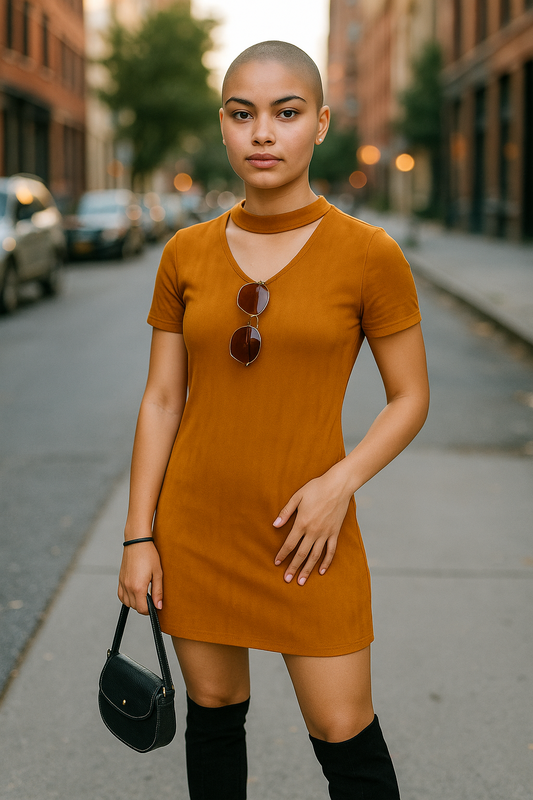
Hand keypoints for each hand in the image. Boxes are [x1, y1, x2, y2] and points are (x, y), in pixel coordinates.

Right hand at [118, 539, 162, 613]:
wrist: (137, 542)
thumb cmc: (149, 555)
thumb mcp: (158, 573)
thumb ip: (158, 592)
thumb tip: (158, 606)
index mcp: (138, 587)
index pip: (142, 609)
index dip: (150, 610)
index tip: (156, 606)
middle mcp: (128, 587)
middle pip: (135, 607)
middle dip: (144, 606)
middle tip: (152, 599)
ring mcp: (122, 583)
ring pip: (127, 602)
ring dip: (135, 602)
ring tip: (144, 595)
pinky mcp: (120, 579)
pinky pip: (121, 595)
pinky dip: (127, 597)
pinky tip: (135, 592)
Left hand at [273, 468, 351, 584]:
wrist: (338, 485)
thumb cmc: (316, 488)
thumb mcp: (297, 497)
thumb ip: (286, 512)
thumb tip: (275, 525)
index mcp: (302, 522)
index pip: (289, 543)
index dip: (282, 554)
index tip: (277, 563)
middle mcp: (313, 531)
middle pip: (301, 554)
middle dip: (293, 567)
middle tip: (287, 580)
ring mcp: (325, 533)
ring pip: (315, 556)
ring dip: (307, 569)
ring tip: (301, 581)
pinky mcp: (335, 533)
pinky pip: (330, 551)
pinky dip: (326, 562)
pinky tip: (321, 571)